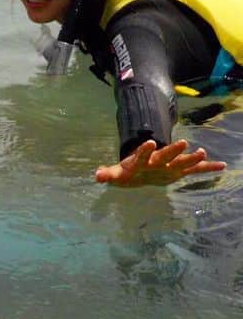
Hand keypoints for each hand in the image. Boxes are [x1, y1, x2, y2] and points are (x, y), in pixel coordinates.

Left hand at [95, 139, 226, 186]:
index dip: (144, 149)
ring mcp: (169, 165)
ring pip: (181, 160)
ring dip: (190, 156)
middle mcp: (157, 161)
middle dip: (173, 149)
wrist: (141, 171)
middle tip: (184, 142)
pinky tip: (221, 165)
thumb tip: (97, 176)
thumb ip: (108, 174)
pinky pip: (194, 170)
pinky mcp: (178, 171)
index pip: (142, 154)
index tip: (150, 142)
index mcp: (141, 161)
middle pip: (165, 154)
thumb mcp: (117, 175)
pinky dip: (207, 168)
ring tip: (201, 151)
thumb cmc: (128, 171)